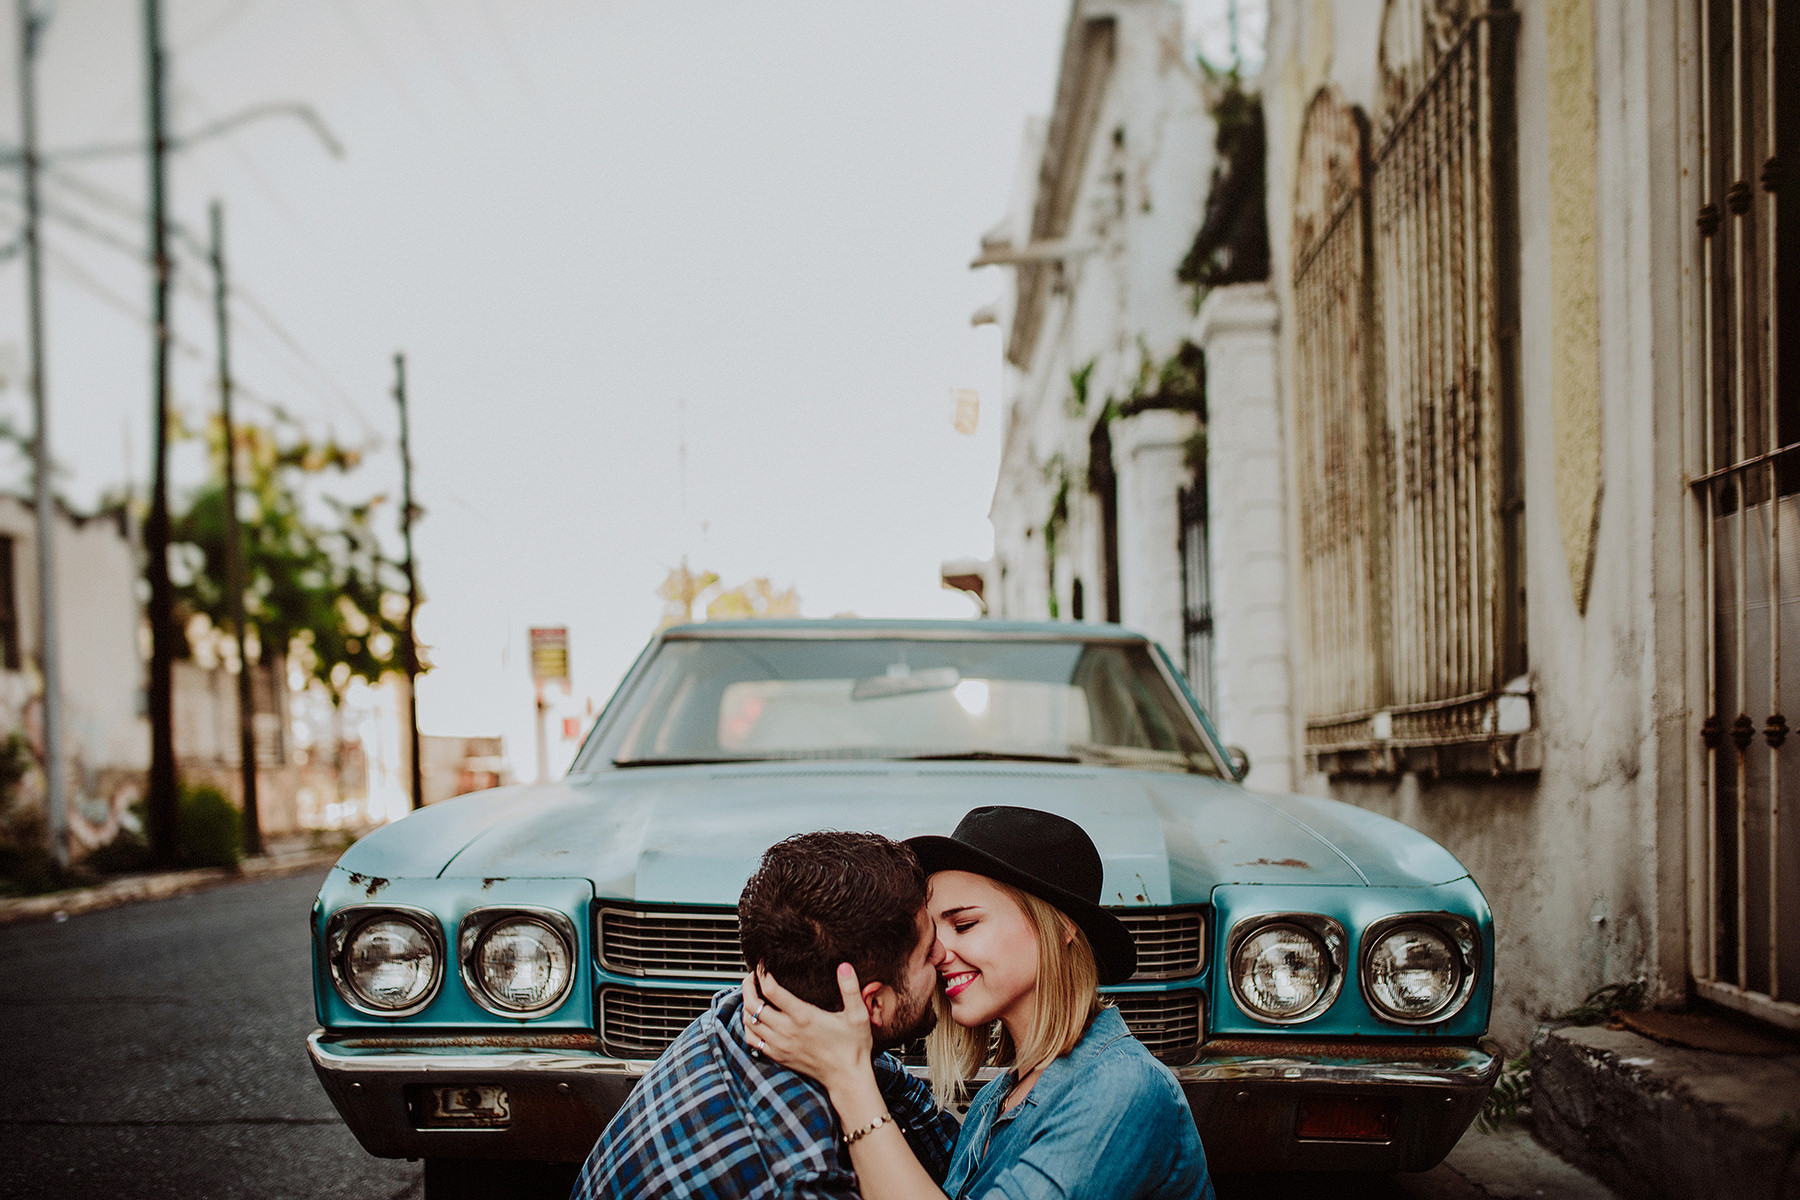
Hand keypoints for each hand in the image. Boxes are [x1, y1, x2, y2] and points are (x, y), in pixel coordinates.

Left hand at [746, 963, 874, 1093]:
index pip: (772, 990)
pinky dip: (748, 1027)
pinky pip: (753, 1040)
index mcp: (803, 1017)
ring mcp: (780, 1045)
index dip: (763, 974)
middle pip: (753, 1005)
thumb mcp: (858, 1015)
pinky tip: (754, 1019)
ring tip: (752, 994)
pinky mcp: (778, 1056)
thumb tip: (845, 966)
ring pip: (749, 1022)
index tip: (763, 964)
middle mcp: (787, 1031)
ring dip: (746, 1006)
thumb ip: (851, 989)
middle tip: (753, 976)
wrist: (846, 1078)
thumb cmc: (853, 1046)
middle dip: (748, 986)